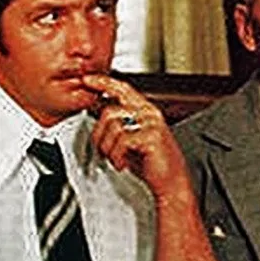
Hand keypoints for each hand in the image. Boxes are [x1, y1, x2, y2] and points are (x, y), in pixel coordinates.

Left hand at [83, 73, 190, 200]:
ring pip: (113, 127)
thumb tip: (98, 113)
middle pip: (110, 111)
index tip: (88, 79)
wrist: (171, 182)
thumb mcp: (132, 140)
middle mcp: (150, 114)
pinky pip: (121, 141)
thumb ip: (120, 125)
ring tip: (115, 158)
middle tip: (101, 148)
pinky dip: (116, 157)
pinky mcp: (151, 137)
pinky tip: (122, 163)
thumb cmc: (152, 163)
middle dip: (99, 134)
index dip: (104, 82)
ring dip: (107, 148)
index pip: (123, 89)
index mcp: (146, 111)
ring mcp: (152, 124)